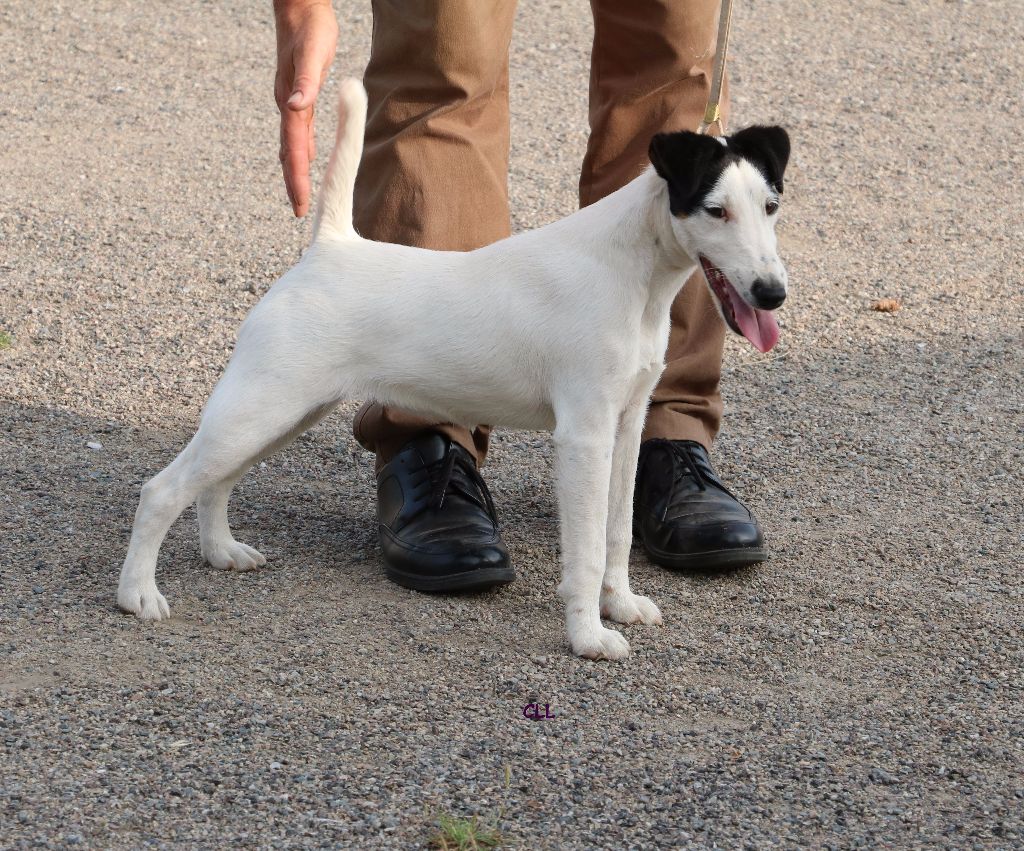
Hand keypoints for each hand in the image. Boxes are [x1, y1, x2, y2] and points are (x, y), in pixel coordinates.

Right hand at [274, 0, 337, 216]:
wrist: (298, 3)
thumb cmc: (311, 26)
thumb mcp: (313, 53)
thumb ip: (306, 82)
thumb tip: (298, 107)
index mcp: (291, 101)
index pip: (294, 148)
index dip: (297, 178)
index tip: (301, 203)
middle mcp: (287, 104)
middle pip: (290, 153)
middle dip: (294, 183)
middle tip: (299, 212)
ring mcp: (290, 100)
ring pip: (291, 144)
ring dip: (295, 170)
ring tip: (298, 195)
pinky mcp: (296, 94)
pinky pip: (297, 132)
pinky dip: (300, 150)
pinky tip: (305, 160)